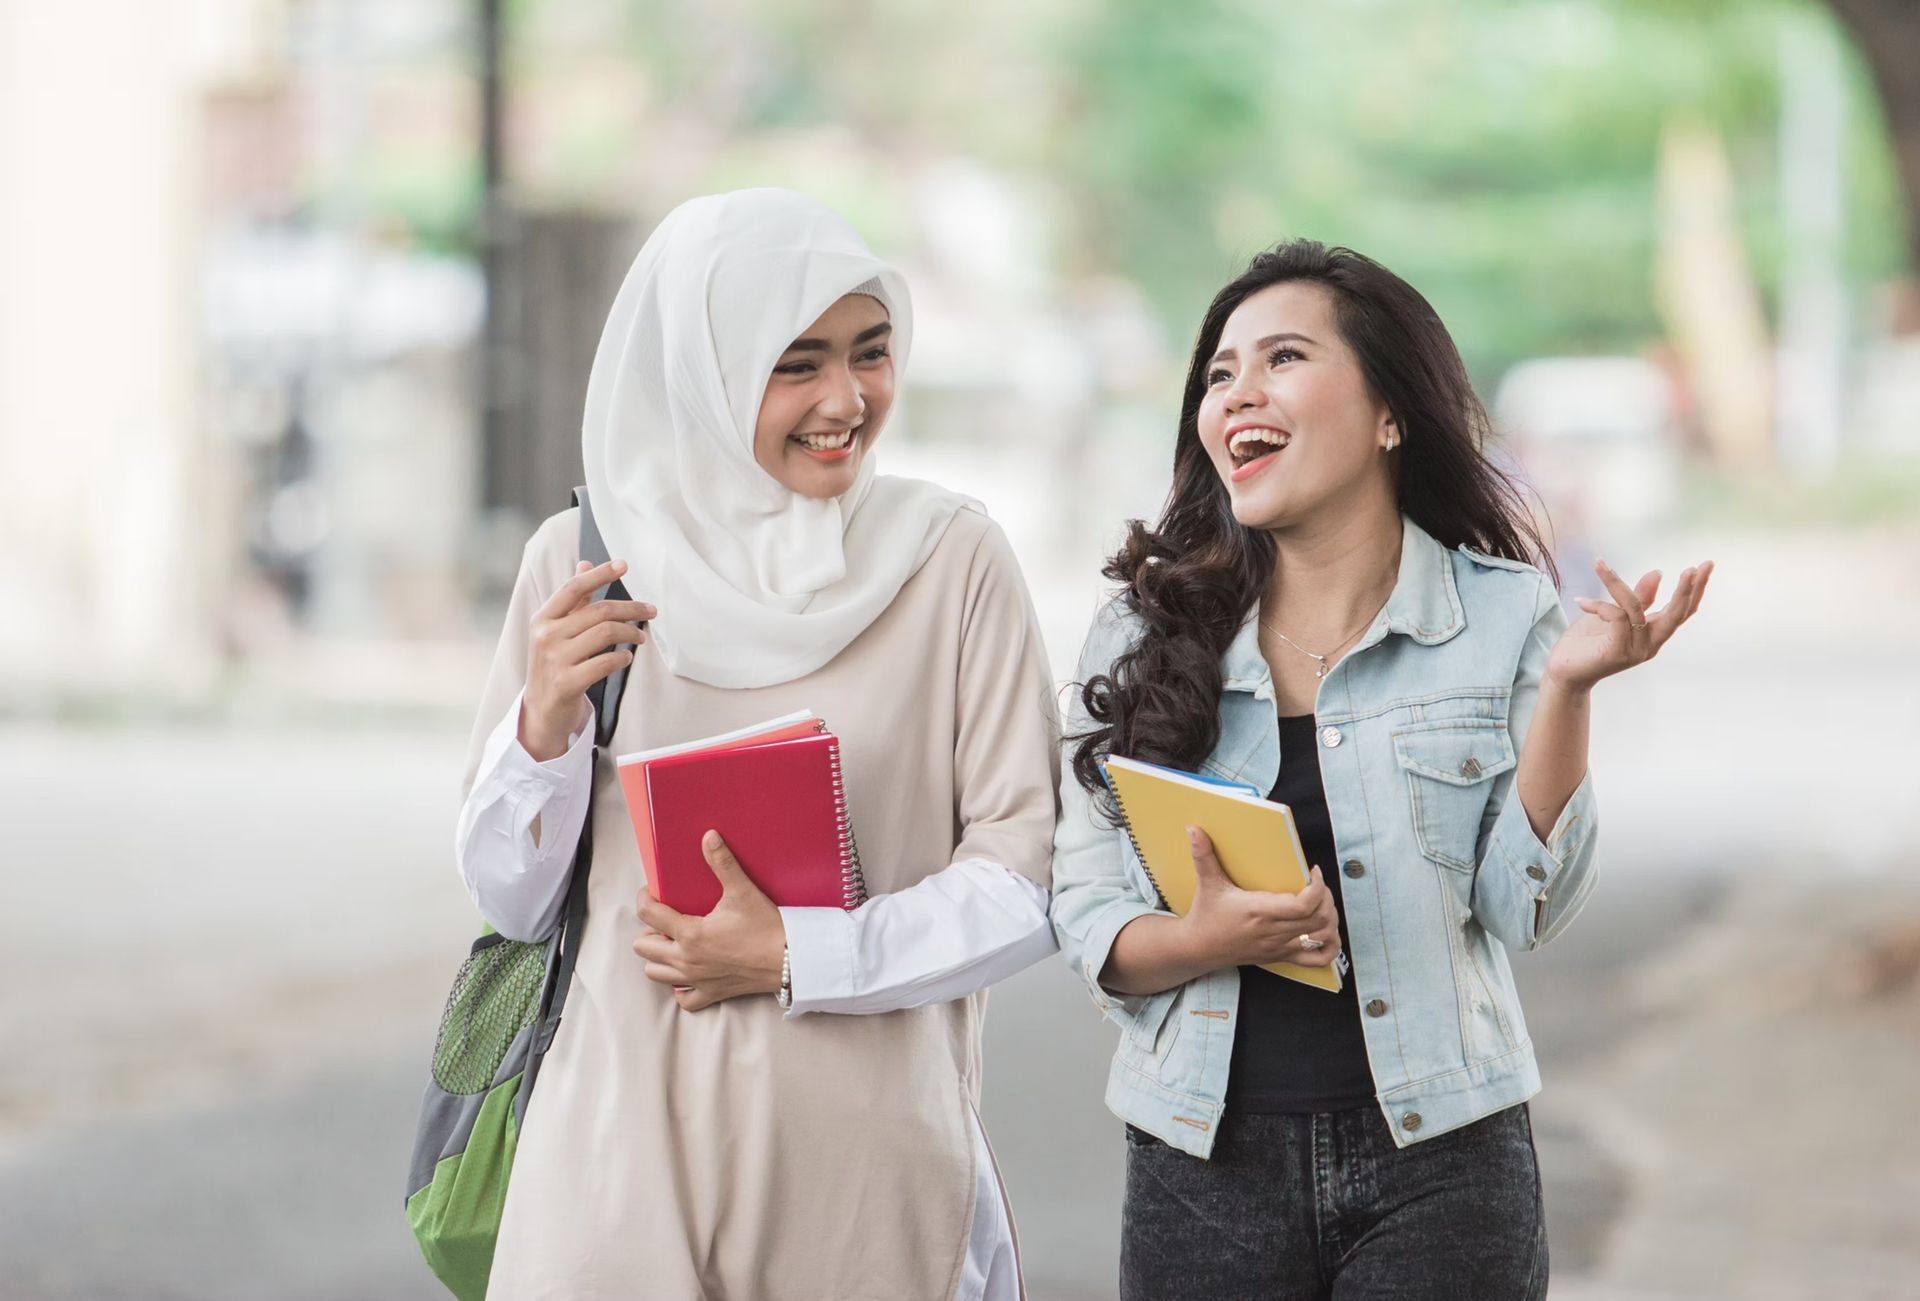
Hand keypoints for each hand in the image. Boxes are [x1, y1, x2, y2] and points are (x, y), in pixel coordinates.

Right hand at [520, 559, 656, 760]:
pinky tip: (626, 657)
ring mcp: (555, 660)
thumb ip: (573, 601)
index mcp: (542, 619)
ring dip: (630, 632)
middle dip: (631, 608)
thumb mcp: (556, 631)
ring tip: (640, 637)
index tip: (624, 565)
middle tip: (651, 611)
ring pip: (605, 633)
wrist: (541, 711)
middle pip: (599, 611)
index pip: (573, 588)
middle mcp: (546, 636)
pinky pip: (605, 662)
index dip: (600, 574)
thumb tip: (585, 564)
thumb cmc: (554, 664)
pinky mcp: (567, 683)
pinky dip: (622, 658)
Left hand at [632, 830, 786, 1010]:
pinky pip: (683, 998)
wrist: (791, 959)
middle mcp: (687, 960)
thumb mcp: (742, 891)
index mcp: (690, 934)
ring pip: (655, 973)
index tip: (652, 892)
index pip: (648, 914)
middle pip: (643, 947)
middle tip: (668, 918)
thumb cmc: (767, 926)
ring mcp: (697, 980)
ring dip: (659, 957)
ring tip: (675, 942)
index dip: (644, 898)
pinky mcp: (711, 993)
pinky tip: (690, 971)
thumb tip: (709, 836)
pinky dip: (680, 986)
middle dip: (649, 930)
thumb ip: (722, 863)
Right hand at [1178, 827, 1340, 969]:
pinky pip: (1316, 960)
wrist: (1198, 948)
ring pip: (1322, 936)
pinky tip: (1327, 932)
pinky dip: (1329, 947)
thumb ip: (1203, 855)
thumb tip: (1194, 829)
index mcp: (1260, 911)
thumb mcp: (1207, 883)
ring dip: (1331, 919)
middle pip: (1319, 919)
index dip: (1318, 887)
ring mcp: (1279, 946)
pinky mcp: (1281, 957)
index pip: (1303, 904)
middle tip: (1318, 884)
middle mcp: (1273, 931)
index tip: (1313, 871)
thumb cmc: (1206, 915)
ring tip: (1322, 902)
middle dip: (1327, 898)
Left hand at [1546, 558, 1713, 692]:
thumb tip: (1658, 572)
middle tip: (1693, 568)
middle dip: (1686, 590)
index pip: (1683, 611)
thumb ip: (1638, 598)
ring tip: (1599, 564)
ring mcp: (1636, 650)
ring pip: (1635, 608)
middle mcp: (1650, 644)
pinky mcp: (1617, 653)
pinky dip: (1598, 604)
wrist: (1564, 671)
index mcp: (1654, 633)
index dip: (1696, 589)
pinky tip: (1580, 602)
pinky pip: (1615, 617)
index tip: (1707, 564)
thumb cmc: (1589, 642)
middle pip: (1677, 615)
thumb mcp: (1614, 614)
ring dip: (1617, 583)